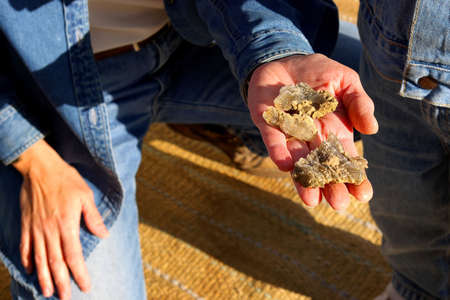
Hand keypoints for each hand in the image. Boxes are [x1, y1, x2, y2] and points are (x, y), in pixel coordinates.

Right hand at [13, 139, 108, 298]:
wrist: (40, 168)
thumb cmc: (66, 180)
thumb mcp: (86, 195)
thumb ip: (93, 217)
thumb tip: (104, 235)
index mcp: (67, 225)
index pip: (74, 256)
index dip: (80, 273)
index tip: (86, 286)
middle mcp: (50, 231)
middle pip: (56, 263)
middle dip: (61, 282)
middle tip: (66, 298)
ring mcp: (36, 229)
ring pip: (40, 259)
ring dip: (44, 277)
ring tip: (47, 292)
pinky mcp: (26, 224)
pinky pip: (25, 247)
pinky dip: (28, 260)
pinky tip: (31, 271)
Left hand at [247, 54, 377, 209]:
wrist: (286, 60)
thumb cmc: (320, 74)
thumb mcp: (346, 83)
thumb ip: (359, 104)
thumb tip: (372, 130)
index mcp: (333, 131)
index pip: (345, 158)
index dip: (354, 177)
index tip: (363, 195)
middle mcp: (311, 137)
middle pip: (321, 165)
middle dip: (329, 185)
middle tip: (338, 204)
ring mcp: (289, 132)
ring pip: (297, 159)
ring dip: (303, 179)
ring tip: (311, 200)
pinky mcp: (268, 123)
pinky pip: (273, 139)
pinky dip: (278, 151)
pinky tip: (286, 166)